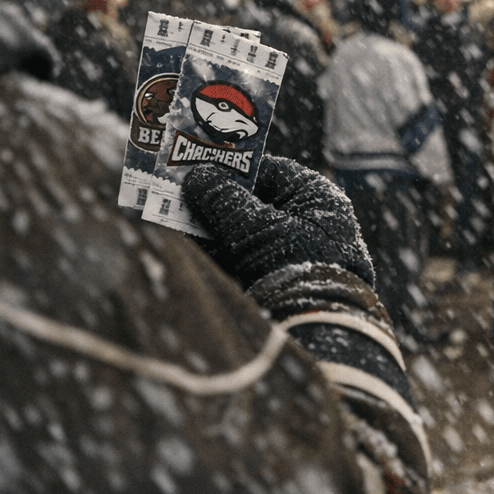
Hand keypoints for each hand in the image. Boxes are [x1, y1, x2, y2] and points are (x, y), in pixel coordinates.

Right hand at [182, 157, 374, 289]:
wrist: (312, 327)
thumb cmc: (289, 262)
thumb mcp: (251, 225)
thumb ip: (222, 198)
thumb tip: (197, 176)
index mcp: (317, 199)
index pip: (273, 172)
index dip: (236, 168)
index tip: (203, 167)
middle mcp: (312, 223)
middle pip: (257, 204)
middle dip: (220, 201)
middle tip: (182, 194)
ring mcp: (299, 255)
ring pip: (248, 235)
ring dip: (214, 229)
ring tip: (175, 220)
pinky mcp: (284, 283)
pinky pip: (248, 261)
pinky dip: (221, 255)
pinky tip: (190, 249)